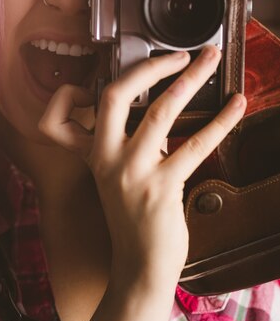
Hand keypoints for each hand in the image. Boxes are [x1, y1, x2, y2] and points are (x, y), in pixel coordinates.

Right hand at [39, 47, 245, 292]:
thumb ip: (128, 144)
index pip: (84, 106)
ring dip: (190, 80)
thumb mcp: (116, 178)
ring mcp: (134, 173)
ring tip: (211, 61)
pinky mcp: (162, 188)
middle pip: (116, 96)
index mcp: (95, 154)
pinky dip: (219, 121)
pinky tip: (236, 106)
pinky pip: (194, 145)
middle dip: (151, 66)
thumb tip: (158, 109)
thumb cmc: (132, 220)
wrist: (139, 267)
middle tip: (180, 54)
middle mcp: (108, 159)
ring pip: (160, 111)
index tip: (131, 65)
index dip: (101, 82)